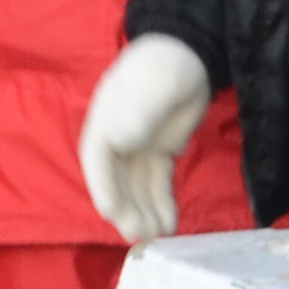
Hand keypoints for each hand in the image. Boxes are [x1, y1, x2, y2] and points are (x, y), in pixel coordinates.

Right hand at [76, 35, 212, 245]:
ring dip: (145, 212)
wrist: (191, 52)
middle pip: (117, 181)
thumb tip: (120, 139)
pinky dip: (163, 203)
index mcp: (107, 120)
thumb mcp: (156, 82)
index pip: (97, 159)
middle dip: (127, 209)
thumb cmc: (166, 63)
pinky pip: (158, 182)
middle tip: (140, 236)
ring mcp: (139, 148)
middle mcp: (118, 139)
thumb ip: (139, 111)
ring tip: (158, 237)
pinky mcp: (160, 152)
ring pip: (137, 187)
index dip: (103, 186)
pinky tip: (170, 224)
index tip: (110, 211)